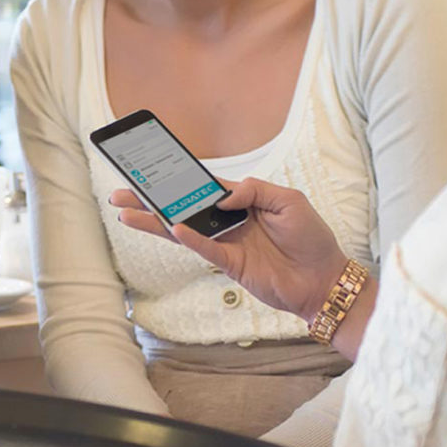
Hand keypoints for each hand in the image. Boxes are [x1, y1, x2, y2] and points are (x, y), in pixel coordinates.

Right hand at [111, 178, 347, 322]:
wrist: (325, 279)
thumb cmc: (311, 238)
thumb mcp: (288, 201)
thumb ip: (253, 191)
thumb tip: (222, 197)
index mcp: (240, 201)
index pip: (202, 186)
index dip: (178, 178)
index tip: (150, 168)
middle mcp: (227, 220)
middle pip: (181, 207)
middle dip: (150, 201)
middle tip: (121, 193)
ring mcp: (226, 242)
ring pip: (182, 230)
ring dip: (155, 222)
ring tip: (127, 214)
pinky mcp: (230, 264)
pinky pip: (205, 249)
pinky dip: (189, 239)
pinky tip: (171, 228)